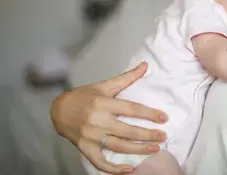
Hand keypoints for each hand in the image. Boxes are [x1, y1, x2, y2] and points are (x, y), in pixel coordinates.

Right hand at [50, 62, 167, 174]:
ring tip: (155, 149)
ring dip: (138, 149)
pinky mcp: (85, 148)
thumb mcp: (105, 85)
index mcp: (103, 103)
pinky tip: (129, 169)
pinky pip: (100, 161)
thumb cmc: (85, 96)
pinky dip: (113, 168)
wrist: (59, 110)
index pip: (130, 108)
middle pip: (127, 130)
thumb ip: (127, 77)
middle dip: (147, 135)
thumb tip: (146, 65)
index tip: (164, 118)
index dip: (148, 113)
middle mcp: (97, 120)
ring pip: (118, 146)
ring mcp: (90, 136)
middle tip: (163, 136)